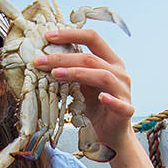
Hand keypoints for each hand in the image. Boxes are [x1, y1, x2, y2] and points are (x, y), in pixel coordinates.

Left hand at [33, 27, 134, 154]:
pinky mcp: (126, 110)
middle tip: (41, 61)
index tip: (47, 37)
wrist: (111, 132)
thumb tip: (44, 59)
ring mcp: (124, 90)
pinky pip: (120, 104)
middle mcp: (119, 72)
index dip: (71, 35)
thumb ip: (71, 72)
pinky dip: (111, 100)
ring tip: (56, 74)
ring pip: (103, 76)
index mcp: (109, 61)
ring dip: (78, 73)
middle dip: (63, 58)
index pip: (92, 38)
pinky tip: (101, 97)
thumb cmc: (95, 106)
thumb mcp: (81, 85)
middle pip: (91, 58)